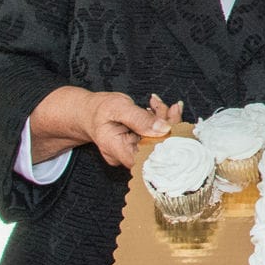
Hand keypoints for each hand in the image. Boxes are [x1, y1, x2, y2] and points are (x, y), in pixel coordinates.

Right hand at [33, 87, 174, 169]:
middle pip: (156, 149)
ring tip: (160, 104)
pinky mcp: (140, 147)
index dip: (164, 148)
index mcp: (116, 149)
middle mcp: (125, 156)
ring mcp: (133, 153)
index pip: (145, 160)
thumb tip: (164, 129)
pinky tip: (159, 109)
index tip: (174, 129)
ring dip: (165, 122)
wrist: (90, 112)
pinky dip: (161, 122)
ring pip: (159, 142)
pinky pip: (156, 137)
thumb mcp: (118, 107)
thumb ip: (140, 118)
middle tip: (173, 108)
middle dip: (169, 127)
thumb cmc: (99, 109)